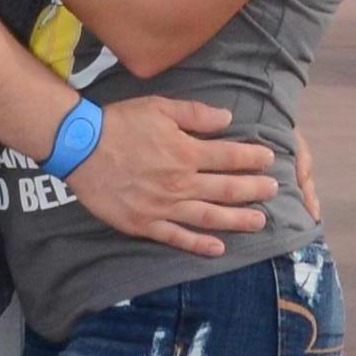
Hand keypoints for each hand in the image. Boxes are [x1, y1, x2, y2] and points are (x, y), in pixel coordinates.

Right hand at [71, 95, 280, 256]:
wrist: (82, 147)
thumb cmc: (120, 123)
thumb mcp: (160, 107)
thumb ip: (196, 115)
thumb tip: (227, 119)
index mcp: (186, 153)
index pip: (230, 156)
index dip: (253, 158)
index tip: (269, 160)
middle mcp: (181, 183)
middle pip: (226, 189)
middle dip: (253, 190)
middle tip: (272, 191)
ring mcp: (164, 207)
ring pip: (210, 216)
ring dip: (238, 219)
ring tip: (259, 222)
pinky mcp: (145, 224)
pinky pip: (178, 237)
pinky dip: (199, 245)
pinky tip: (218, 248)